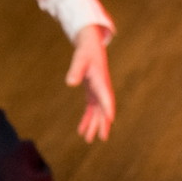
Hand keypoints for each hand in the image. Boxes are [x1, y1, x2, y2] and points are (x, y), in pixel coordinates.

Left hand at [65, 25, 114, 141]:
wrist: (90, 42)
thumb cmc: (86, 50)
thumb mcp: (80, 59)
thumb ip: (75, 70)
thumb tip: (70, 83)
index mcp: (101, 80)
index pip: (106, 97)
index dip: (108, 108)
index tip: (111, 120)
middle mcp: (102, 87)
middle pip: (103, 108)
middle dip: (102, 123)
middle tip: (101, 138)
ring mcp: (98, 89)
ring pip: (98, 110)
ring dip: (94, 124)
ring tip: (87, 139)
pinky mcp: (92, 89)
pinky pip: (91, 107)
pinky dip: (87, 118)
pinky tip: (81, 129)